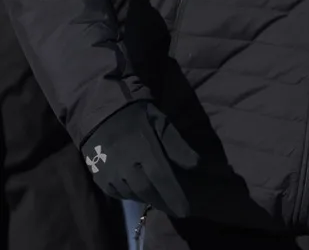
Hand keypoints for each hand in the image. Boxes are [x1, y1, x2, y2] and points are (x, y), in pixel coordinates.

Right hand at [81, 101, 198, 217]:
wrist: (100, 112)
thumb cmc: (137, 116)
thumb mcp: (162, 123)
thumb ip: (177, 146)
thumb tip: (196, 165)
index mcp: (144, 150)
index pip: (163, 178)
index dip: (174, 196)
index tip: (186, 209)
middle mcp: (126, 165)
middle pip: (147, 191)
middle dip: (163, 202)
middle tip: (176, 208)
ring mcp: (110, 173)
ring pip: (133, 193)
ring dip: (149, 199)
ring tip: (162, 201)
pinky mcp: (100, 177)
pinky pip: (118, 193)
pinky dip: (132, 195)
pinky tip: (141, 193)